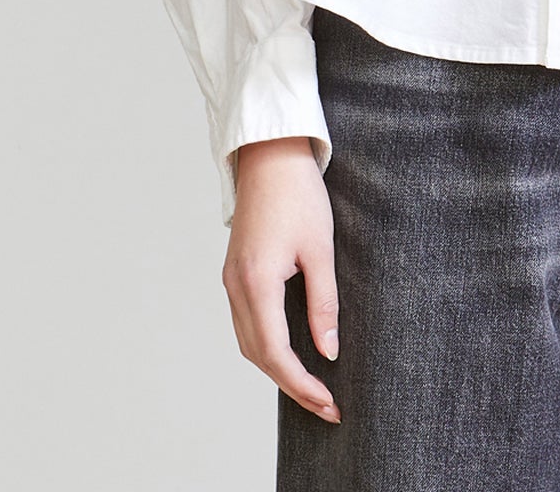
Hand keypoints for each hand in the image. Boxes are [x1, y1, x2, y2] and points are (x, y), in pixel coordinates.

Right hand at [221, 136, 341, 422]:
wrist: (269, 153)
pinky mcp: (235, 271)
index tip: (328, 403)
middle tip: (326, 405)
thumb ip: (324, 303)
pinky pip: (246, 322)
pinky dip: (266, 345)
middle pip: (258, 355)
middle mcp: (236, 286)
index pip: (276, 353)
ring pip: (249, 342)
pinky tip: (291, 350)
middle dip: (291, 385)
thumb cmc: (298, 194)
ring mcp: (231, 280)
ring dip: (277, 368)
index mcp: (257, 283)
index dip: (301, 384)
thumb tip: (329, 352)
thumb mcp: (320, 248)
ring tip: (312, 385)